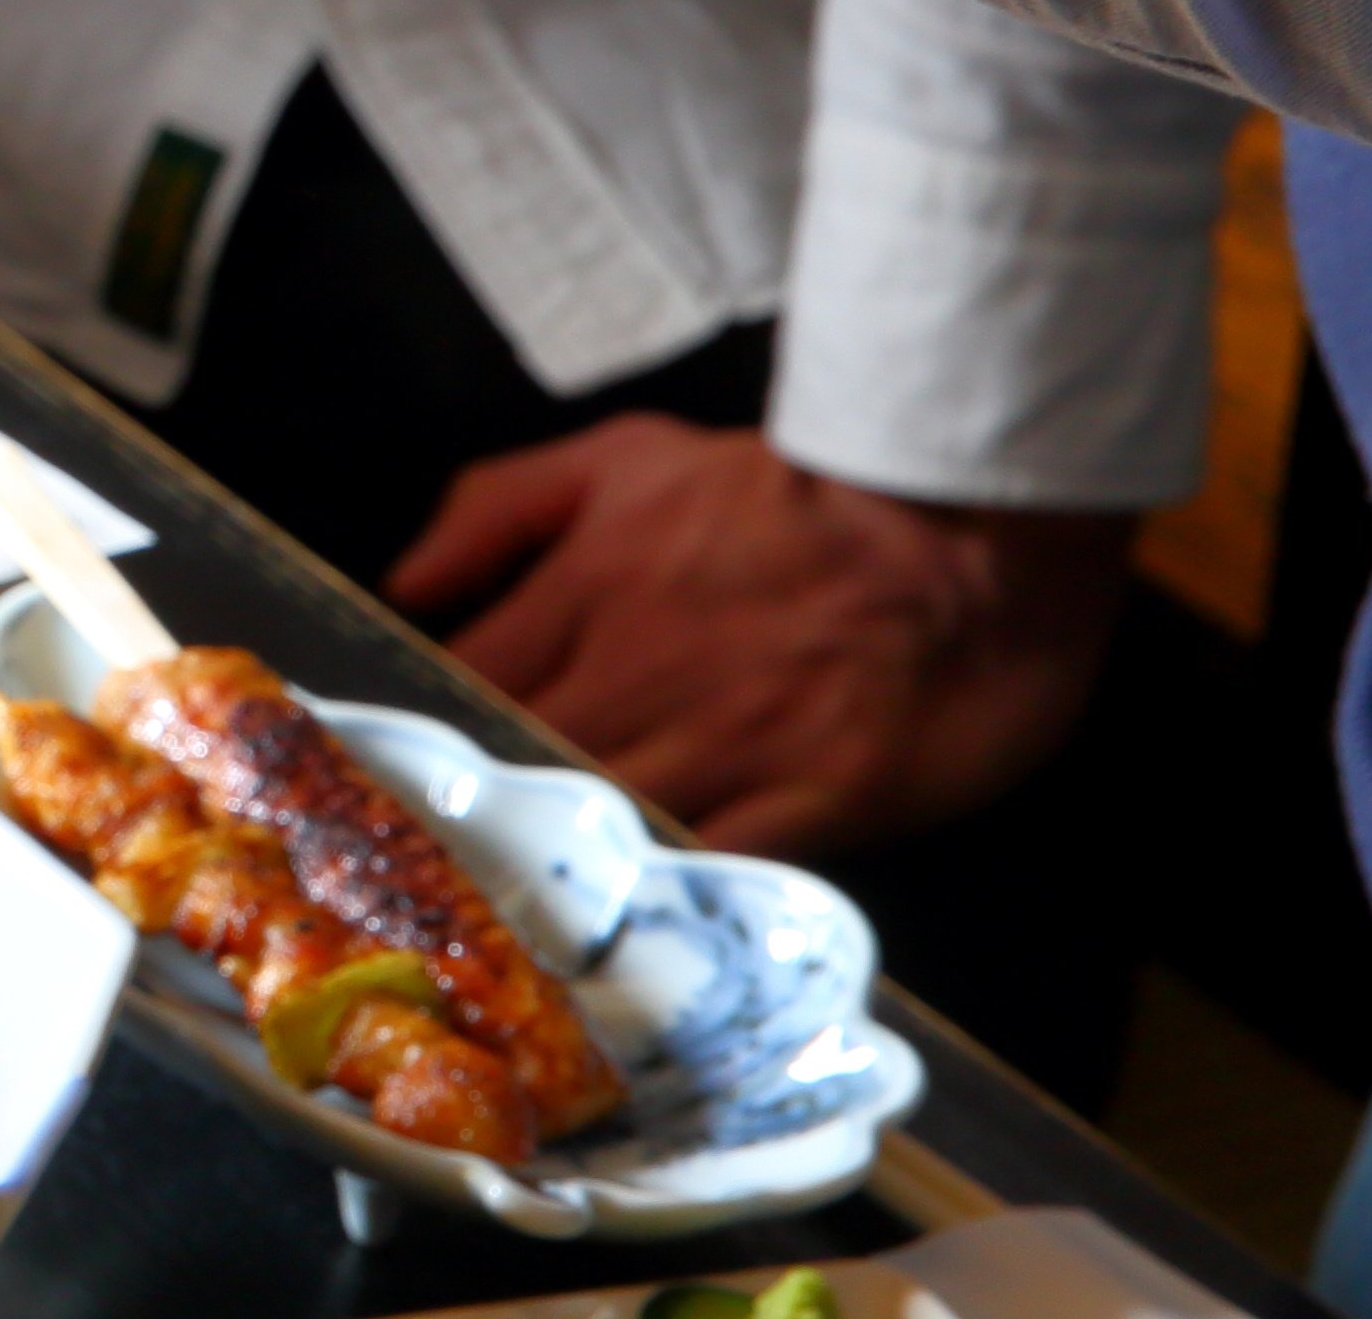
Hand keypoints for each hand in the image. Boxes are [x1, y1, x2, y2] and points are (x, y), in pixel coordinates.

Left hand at [390, 417, 1135, 857]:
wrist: (966, 524)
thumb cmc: (789, 489)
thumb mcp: (621, 458)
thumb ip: (498, 509)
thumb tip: (405, 589)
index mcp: (585, 589)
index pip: (462, 684)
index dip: (432, 728)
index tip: (417, 762)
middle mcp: (640, 673)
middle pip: (521, 765)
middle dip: (488, 805)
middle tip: (466, 842)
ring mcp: (727, 741)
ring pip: (606, 821)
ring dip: (567, 857)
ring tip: (533, 895)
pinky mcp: (813, 801)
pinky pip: (713, 864)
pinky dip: (670, 889)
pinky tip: (637, 914)